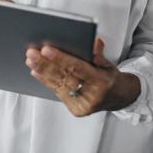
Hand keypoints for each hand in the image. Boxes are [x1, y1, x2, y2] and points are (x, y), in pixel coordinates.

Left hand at [25, 37, 140, 116]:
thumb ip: (99, 55)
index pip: (78, 68)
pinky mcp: (76, 109)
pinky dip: (46, 81)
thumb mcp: (109, 64)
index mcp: (102, 82)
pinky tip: (36, 72)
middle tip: (32, 53)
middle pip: (64, 77)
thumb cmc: (111, 78)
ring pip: (59, 85)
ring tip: (31, 61)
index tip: (46, 49)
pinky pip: (58, 92)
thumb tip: (94, 42)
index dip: (61, 58)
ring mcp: (83, 105)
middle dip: (46, 64)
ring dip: (42, 72)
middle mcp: (92, 96)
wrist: (120, 98)